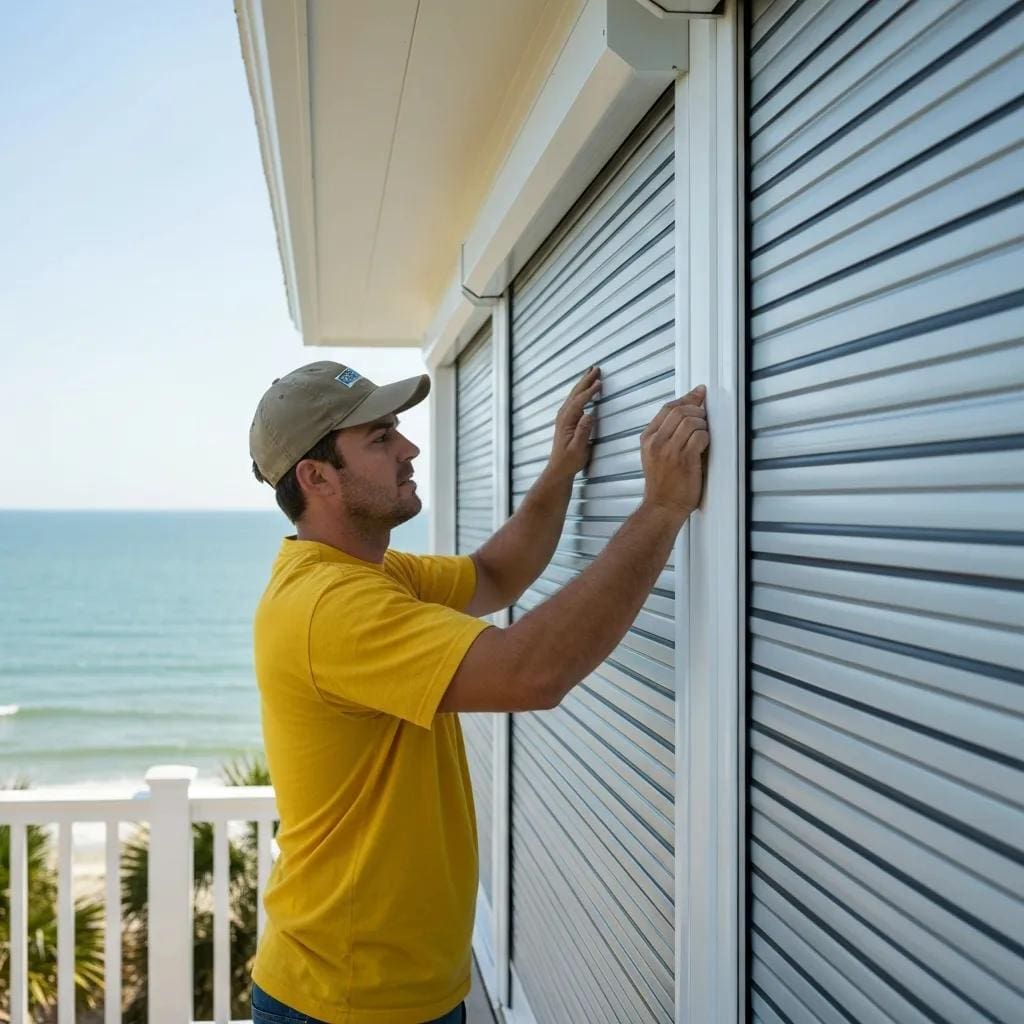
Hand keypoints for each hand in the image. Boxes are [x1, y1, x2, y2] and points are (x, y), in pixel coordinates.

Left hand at [548, 367, 600, 478]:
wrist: (559, 468)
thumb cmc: (569, 460)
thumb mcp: (578, 448)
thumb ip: (583, 431)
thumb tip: (589, 415)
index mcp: (566, 421)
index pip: (579, 401)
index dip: (590, 391)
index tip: (599, 382)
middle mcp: (563, 416)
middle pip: (575, 393)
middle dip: (586, 380)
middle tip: (596, 368)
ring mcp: (563, 417)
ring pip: (574, 395)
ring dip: (583, 383)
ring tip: (591, 373)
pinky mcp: (566, 420)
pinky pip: (574, 400)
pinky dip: (581, 392)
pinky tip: (585, 390)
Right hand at [640, 385, 708, 516]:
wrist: (662, 507)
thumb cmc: (662, 485)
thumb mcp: (654, 455)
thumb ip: (665, 435)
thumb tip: (686, 415)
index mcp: (648, 439)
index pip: (667, 408)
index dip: (686, 398)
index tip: (698, 393)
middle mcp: (657, 442)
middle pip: (680, 411)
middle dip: (697, 410)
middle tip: (704, 417)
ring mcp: (670, 450)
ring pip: (691, 421)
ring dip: (703, 425)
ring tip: (703, 435)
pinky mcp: (684, 459)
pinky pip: (700, 436)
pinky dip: (706, 437)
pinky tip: (704, 446)